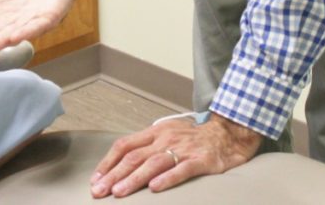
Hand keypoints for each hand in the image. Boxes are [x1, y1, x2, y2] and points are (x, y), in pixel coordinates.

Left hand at [89, 113, 262, 197]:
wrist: (228, 134)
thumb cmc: (193, 139)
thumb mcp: (166, 135)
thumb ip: (146, 147)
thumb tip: (120, 163)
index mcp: (155, 132)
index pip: (124, 145)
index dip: (108, 163)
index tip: (95, 179)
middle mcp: (166, 138)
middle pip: (134, 156)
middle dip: (114, 175)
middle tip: (99, 191)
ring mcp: (183, 149)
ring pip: (154, 163)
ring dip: (134, 179)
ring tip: (119, 192)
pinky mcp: (201, 160)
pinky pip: (182, 169)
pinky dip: (168, 178)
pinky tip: (155, 188)